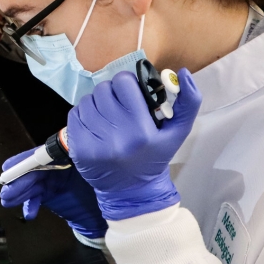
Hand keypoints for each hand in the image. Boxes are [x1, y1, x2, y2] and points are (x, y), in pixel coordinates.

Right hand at [0, 148, 107, 238]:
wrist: (115, 214)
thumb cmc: (110, 189)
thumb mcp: (98, 173)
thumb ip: (81, 162)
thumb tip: (60, 155)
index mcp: (67, 154)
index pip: (42, 154)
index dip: (25, 161)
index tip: (11, 168)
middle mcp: (58, 165)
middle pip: (33, 170)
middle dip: (18, 179)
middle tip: (6, 188)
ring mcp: (53, 181)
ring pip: (31, 184)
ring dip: (19, 192)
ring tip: (8, 200)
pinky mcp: (51, 195)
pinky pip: (36, 198)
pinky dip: (30, 204)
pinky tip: (29, 213)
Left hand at [67, 69, 201, 220]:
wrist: (132, 191)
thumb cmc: (154, 157)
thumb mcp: (177, 132)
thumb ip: (188, 102)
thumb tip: (183, 72)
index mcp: (141, 130)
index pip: (123, 83)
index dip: (127, 84)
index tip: (130, 94)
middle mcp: (116, 137)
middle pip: (103, 89)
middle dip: (112, 93)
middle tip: (119, 106)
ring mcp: (94, 144)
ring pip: (87, 100)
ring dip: (97, 104)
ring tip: (108, 117)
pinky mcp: (78, 149)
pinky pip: (74, 115)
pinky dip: (84, 116)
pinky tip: (96, 126)